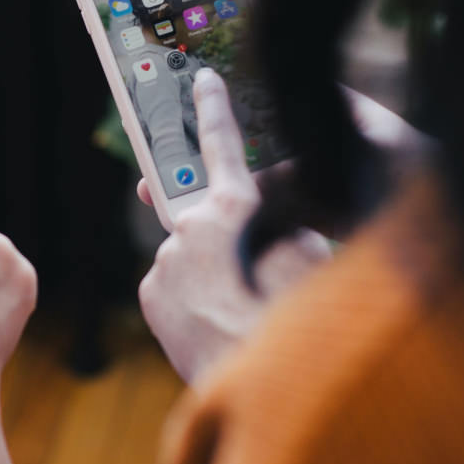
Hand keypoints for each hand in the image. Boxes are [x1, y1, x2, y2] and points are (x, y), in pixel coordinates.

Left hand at [136, 68, 330, 383]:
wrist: (262, 384)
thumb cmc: (298, 318)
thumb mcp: (312, 256)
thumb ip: (287, 222)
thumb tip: (274, 220)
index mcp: (238, 207)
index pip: (223, 143)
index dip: (213, 108)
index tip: (200, 79)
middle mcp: (192, 225)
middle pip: (205, 217)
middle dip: (223, 238)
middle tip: (246, 271)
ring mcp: (166, 260)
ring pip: (189, 257)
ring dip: (210, 277)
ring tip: (239, 312)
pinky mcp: (150, 292)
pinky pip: (173, 286)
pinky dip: (191, 300)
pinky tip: (215, 324)